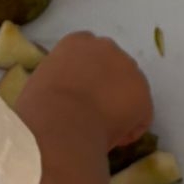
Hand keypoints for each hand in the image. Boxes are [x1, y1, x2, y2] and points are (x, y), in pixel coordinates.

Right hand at [26, 32, 151, 150]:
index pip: (88, 54)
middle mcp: (107, 47)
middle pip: (112, 67)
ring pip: (129, 89)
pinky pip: (140, 116)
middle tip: (91, 113)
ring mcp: (129, 69)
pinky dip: (130, 130)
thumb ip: (56, 79)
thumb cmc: (39, 107)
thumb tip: (59, 96)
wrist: (60, 124)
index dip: (86, 77)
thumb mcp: (39, 83)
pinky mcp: (144, 96)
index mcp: (77, 42)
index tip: (77, 96)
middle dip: (106, 87)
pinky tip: (111, 141)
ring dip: (120, 105)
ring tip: (100, 130)